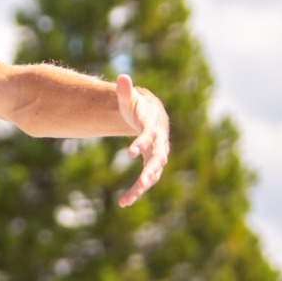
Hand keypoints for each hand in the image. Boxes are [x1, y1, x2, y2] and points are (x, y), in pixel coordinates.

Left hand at [114, 75, 169, 206]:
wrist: (151, 115)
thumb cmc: (138, 106)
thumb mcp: (131, 98)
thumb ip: (125, 91)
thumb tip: (122, 77)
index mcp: (154, 126)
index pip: (150, 135)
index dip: (141, 143)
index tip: (130, 152)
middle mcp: (160, 143)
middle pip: (158, 159)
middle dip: (150, 171)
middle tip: (142, 183)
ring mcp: (157, 156)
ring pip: (153, 174)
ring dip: (141, 187)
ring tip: (126, 201)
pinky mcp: (152, 165)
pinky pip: (147, 180)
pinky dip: (137, 191)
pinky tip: (124, 202)